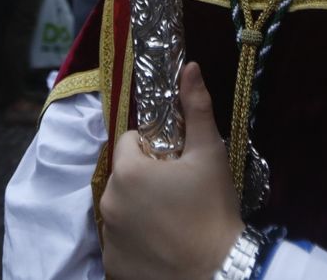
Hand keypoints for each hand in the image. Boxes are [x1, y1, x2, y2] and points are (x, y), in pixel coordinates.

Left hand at [100, 63, 244, 279]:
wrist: (219, 273)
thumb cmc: (214, 210)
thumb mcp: (210, 155)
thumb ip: (196, 108)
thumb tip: (189, 67)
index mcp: (128, 170)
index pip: (130, 142)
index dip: (154, 149)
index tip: (177, 166)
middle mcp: (108, 202)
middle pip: (124, 177)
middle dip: (145, 179)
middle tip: (178, 195)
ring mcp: (108, 238)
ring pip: (121, 209)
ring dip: (139, 210)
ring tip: (172, 223)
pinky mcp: (111, 266)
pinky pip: (120, 243)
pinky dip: (135, 242)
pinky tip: (162, 246)